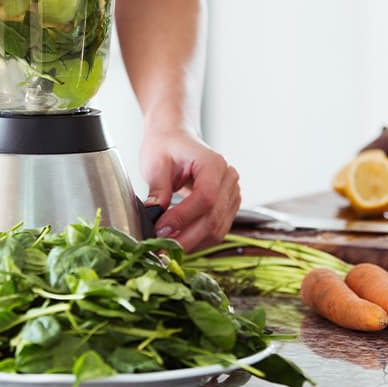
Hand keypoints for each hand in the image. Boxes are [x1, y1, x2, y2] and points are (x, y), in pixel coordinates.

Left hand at [141, 128, 240, 252]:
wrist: (176, 138)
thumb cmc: (166, 145)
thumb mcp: (156, 163)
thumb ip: (158, 189)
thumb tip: (155, 216)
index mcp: (213, 163)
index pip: (205, 198)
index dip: (183, 218)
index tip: (160, 230)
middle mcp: (229, 179)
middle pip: (213, 218)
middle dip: (186, 238)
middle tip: (160, 248)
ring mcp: (232, 193)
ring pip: (217, 229)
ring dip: (192, 243)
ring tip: (166, 248)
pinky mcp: (228, 206)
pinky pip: (217, 229)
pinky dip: (198, 240)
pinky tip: (178, 242)